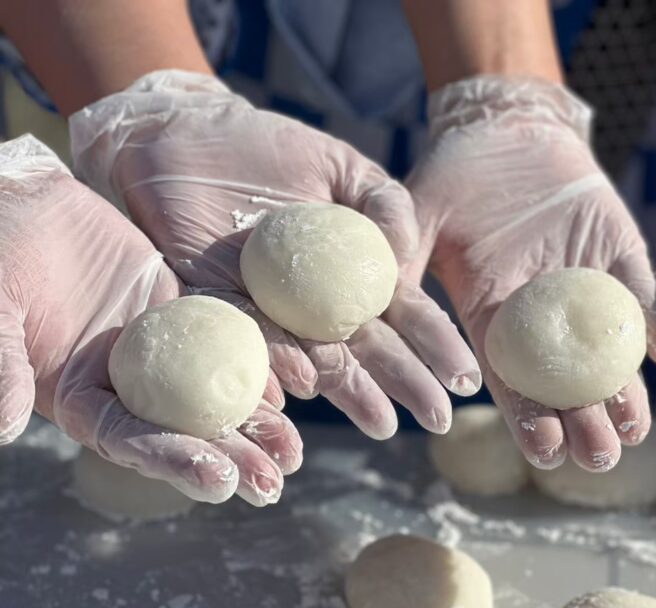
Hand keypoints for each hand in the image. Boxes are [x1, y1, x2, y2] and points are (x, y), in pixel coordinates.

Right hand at [0, 136, 300, 505]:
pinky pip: (230, 342)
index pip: (130, 441)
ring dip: (256, 427)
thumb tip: (3, 431)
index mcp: (82, 398)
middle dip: (228, 460)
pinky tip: (300, 386)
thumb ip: (1, 365)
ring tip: (294, 454)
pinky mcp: (188, 316)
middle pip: (183, 432)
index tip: (220, 481)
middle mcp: (128, 387)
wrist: (28, 204)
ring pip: (215, 396)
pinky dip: (263, 365)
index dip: (173, 462)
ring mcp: (163, 355)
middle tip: (272, 487)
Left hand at [69, 70, 479, 438]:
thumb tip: (403, 261)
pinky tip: (305, 387)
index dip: (436, 347)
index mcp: (356, 276)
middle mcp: (318, 306)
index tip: (465, 378)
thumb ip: (387, 205)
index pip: (406, 317)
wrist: (188, 134)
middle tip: (438, 420)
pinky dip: (277, 365)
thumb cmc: (272, 150)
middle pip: (371, 351)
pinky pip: (252, 341)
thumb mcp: (345, 168)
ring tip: (384, 423)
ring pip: (318, 362)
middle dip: (408, 385)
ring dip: (353, 394)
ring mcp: (272, 313)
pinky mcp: (220, 309)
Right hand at [409, 77, 655, 470]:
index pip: (513, 384)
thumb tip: (381, 308)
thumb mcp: (413, 219)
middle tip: (599, 456)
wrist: (508, 131)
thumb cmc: (454, 174)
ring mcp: (585, 294)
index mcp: (494, 321)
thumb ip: (402, 265)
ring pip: (608, 358)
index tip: (545, 452)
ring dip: (624, 396)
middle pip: (566, 386)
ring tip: (635, 434)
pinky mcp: (623, 261)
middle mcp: (543, 320)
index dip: (529, 421)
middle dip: (583, 425)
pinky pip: (644, 298)